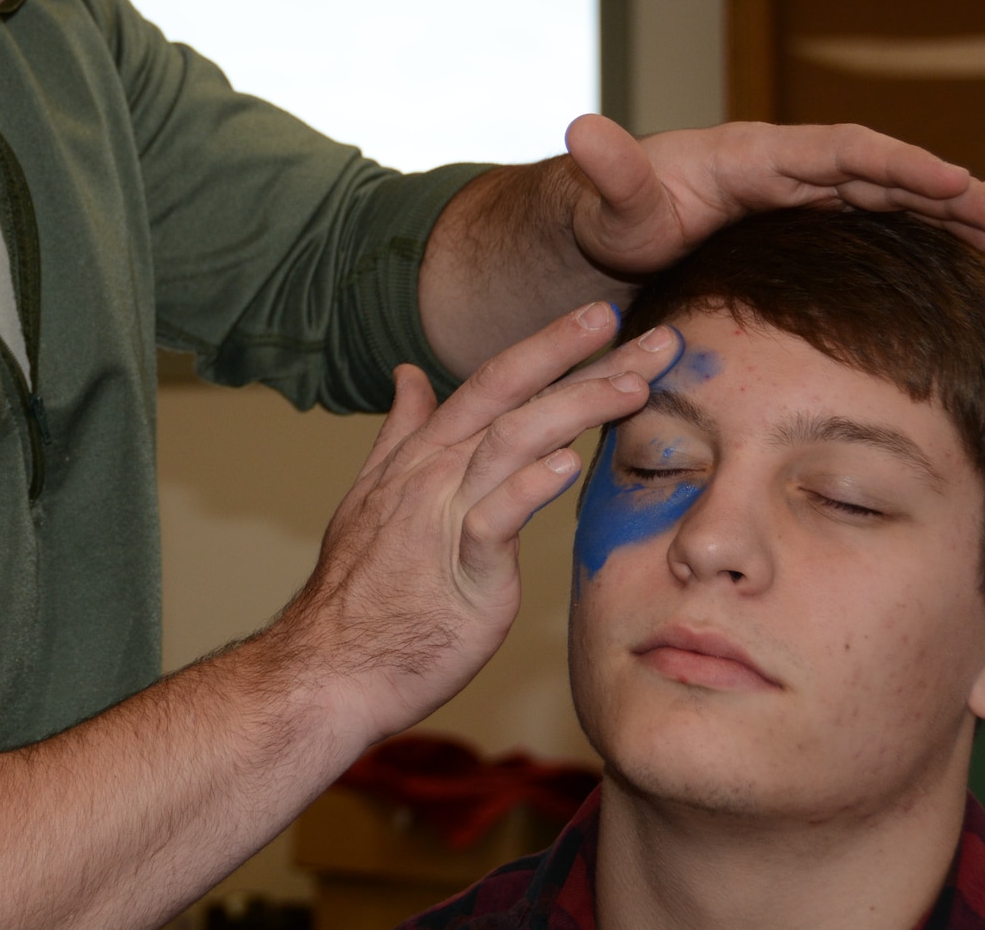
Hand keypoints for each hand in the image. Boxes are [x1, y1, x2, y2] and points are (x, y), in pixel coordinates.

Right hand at [275, 303, 681, 744]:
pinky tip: (570, 466)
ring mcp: (443, 517)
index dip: (548, 345)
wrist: (329, 666)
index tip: (602, 318)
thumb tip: (409, 377)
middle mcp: (434, 472)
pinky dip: (529, 487)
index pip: (493, 382)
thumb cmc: (362, 591)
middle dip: (580, 357)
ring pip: (512, 441)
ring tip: (635, 386)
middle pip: (511, 396)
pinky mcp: (461, 572)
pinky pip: (494, 520)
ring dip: (576, 407)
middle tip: (654, 334)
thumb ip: (401, 435)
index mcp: (424, 455)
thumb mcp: (373, 497)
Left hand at [563, 114, 984, 273]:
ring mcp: (794, 199)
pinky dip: (917, 233)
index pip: (839, 152)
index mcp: (751, 158)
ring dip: (946, 212)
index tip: (953, 181)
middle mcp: (783, 171)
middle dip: (945, 190)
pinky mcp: (798, 229)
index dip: (896, 165)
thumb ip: (608, 173)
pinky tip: (964, 252)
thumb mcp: (606, 201)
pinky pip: (869, 224)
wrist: (601, 230)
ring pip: (884, 198)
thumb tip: (583, 128)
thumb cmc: (605, 215)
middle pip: (878, 173)